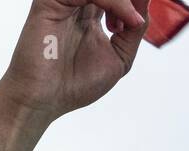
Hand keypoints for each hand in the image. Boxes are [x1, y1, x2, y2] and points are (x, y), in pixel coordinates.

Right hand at [0, 0, 148, 127]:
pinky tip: (119, 24)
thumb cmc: (72, 87)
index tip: (141, 19)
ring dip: (124, 0)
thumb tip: (145, 5)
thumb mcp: (119, 58)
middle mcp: (76, 7)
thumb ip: (134, 30)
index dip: (136, 1)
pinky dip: (114, 2)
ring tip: (131, 22)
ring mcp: (64, 3)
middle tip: (140, 13)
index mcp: (89, 18)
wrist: (42, 102)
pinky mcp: (50, 3)